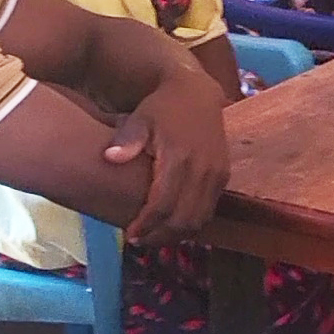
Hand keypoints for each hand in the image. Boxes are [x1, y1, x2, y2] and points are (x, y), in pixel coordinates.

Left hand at [104, 69, 228, 242]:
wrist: (197, 92)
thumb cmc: (162, 107)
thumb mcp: (141, 117)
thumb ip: (127, 139)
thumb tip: (110, 158)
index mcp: (179, 156)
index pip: (163, 204)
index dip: (147, 225)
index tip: (130, 235)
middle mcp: (202, 169)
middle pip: (183, 219)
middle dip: (160, 236)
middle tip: (139, 241)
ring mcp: (216, 173)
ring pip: (199, 218)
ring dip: (177, 233)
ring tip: (155, 236)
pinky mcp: (224, 175)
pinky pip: (209, 209)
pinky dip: (192, 222)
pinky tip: (173, 224)